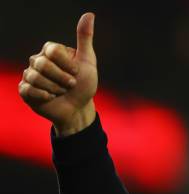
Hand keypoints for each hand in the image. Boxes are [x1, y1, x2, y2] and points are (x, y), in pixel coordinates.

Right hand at [18, 12, 97, 135]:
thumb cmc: (84, 85)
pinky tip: (50, 97)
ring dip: (55, 89)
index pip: (52, 50)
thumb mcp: (88, 61)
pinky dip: (44, 96)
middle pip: (43, 64)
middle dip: (62, 79)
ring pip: (35, 78)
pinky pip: (28, 89)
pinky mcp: (25, 90)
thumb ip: (85, 38)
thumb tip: (89, 14)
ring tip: (61, 92)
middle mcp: (38, 60)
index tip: (77, 72)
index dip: (67, 65)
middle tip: (71, 85)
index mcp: (51, 51)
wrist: (78, 108)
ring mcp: (30, 75)